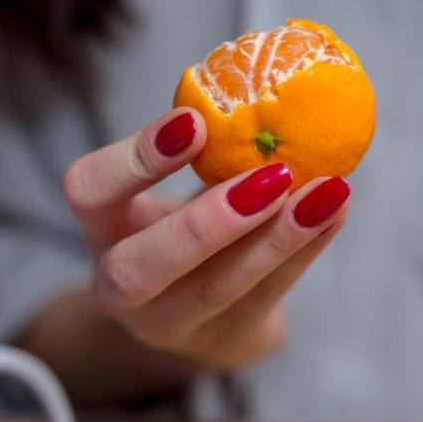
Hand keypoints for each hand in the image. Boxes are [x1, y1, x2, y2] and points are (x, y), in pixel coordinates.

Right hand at [61, 108, 349, 368]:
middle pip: (140, 267)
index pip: (88, 191)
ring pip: (216, 288)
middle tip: (272, 174)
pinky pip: (268, 297)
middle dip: (207, 222)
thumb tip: (269, 78)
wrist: (200, 314)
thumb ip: (203, 151)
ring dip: (277, 237)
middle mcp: (119, 288)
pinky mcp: (225, 343)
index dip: (136, 158)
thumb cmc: (184, 228)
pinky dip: (306, 249)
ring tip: (328, 191)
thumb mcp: (173, 190)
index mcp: (101, 229)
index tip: (195, 120)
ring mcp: (170, 326)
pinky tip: (334, 211)